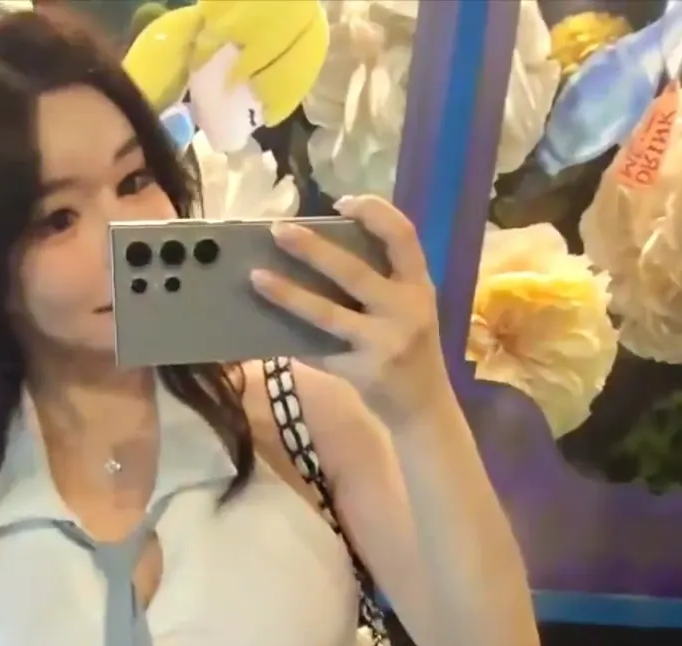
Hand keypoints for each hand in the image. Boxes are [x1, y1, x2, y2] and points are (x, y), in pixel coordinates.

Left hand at [250, 195, 446, 417]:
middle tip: (278, 230)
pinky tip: (268, 332)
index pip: (403, 235)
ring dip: (288, 294)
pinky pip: (319, 352)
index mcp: (419, 285)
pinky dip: (293, 342)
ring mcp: (386, 344)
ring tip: (256, 276)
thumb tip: (317, 249)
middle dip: (313, 249)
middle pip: (354, 272)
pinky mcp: (364, 373)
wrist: (424, 407)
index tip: (341, 202)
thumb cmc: (409, 347)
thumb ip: (381, 281)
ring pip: (328, 314)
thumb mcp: (409, 308)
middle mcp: (407, 310)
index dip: (374, 212)